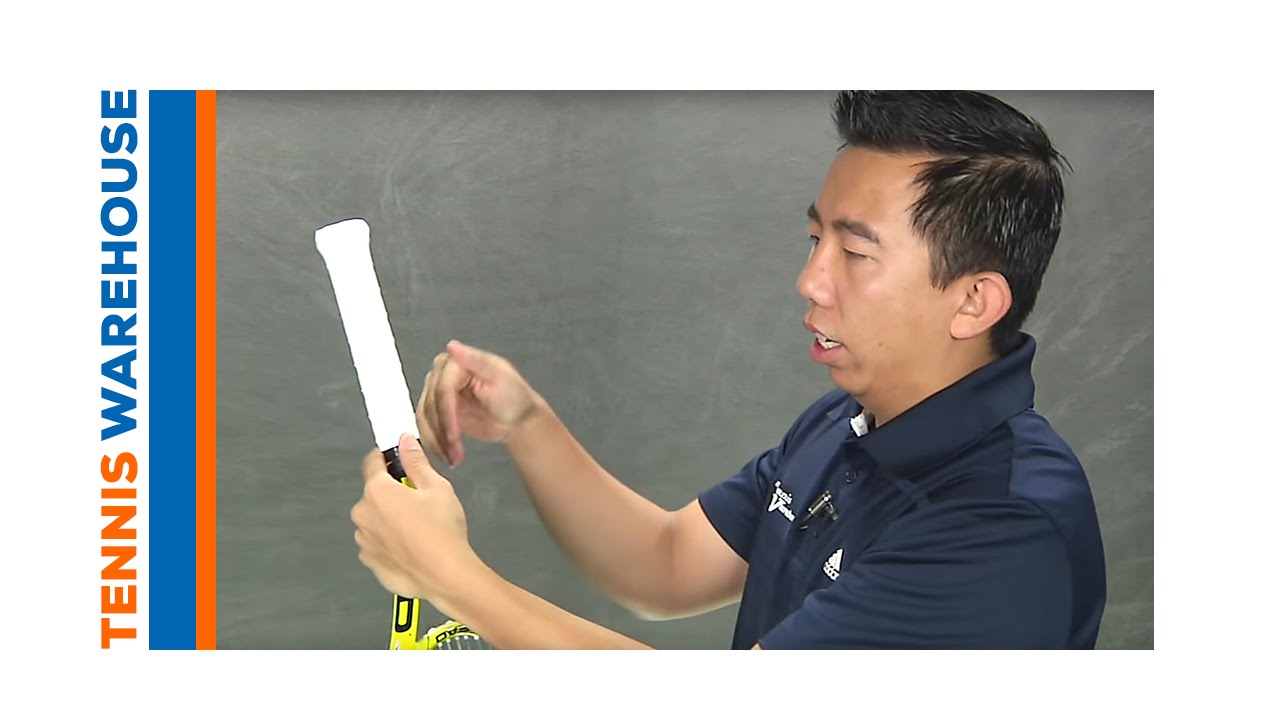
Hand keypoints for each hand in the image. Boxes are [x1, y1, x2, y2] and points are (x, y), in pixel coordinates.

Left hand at [351, 433, 477, 602]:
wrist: (445, 575)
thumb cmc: (442, 531)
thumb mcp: (437, 486)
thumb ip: (416, 462)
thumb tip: (406, 443)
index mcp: (377, 491)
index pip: (372, 462)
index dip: (386, 457)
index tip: (397, 458)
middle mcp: (364, 514)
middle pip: (374, 493)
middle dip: (393, 493)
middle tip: (420, 501)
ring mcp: (364, 540)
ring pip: (375, 520)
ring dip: (390, 519)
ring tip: (418, 528)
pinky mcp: (370, 561)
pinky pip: (377, 544)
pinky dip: (390, 543)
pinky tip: (412, 546)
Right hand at [417, 339, 539, 466]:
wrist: (516, 418)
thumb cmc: (514, 397)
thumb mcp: (500, 377)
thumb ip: (475, 361)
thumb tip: (453, 347)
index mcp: (458, 362)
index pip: (443, 389)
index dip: (447, 414)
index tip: (453, 434)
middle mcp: (443, 374)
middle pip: (430, 405)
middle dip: (442, 432)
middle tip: (454, 450)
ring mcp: (438, 393)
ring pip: (425, 418)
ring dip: (437, 442)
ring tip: (453, 457)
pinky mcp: (437, 411)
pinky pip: (426, 427)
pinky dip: (435, 444)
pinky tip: (446, 454)